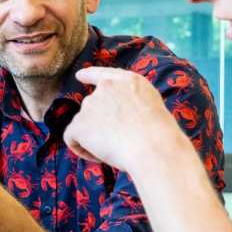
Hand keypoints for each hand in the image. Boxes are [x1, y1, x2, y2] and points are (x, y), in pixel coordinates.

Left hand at [64, 67, 181, 171]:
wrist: (153, 146)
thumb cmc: (159, 134)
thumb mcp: (151, 105)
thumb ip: (132, 103)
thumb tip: (120, 117)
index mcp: (127, 81)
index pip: (102, 74)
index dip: (89, 75)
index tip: (79, 76)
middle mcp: (106, 88)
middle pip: (92, 107)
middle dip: (99, 124)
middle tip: (118, 141)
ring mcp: (90, 104)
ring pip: (83, 125)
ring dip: (93, 138)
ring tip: (114, 150)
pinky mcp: (80, 124)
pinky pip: (71, 138)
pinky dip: (81, 150)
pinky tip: (99, 156)